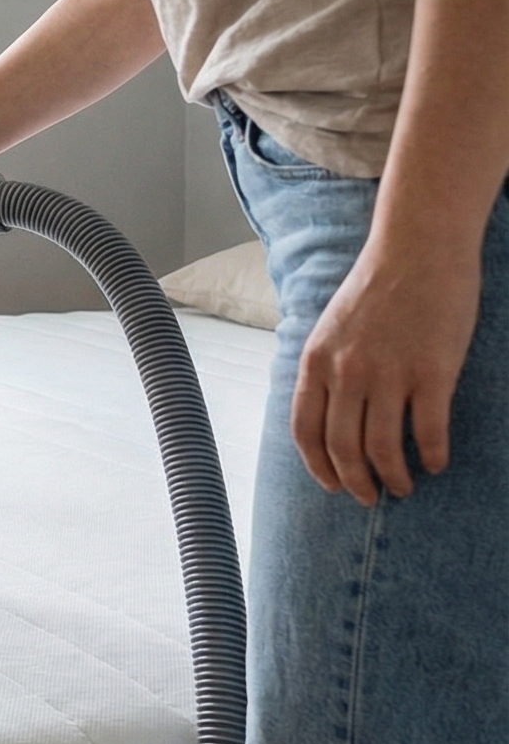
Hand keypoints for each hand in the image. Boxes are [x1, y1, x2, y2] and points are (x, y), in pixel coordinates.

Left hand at [293, 238, 479, 502]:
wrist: (418, 245)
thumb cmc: (377, 285)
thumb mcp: (330, 326)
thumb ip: (326, 367)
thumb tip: (324, 409)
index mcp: (316, 362)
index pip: (305, 431)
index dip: (317, 466)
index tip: (331, 485)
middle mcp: (347, 372)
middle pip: (343, 448)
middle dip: (355, 482)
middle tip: (370, 498)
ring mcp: (390, 373)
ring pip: (384, 448)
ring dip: (394, 476)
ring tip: (404, 487)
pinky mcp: (433, 370)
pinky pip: (429, 429)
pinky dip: (432, 454)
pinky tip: (437, 463)